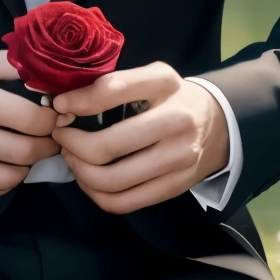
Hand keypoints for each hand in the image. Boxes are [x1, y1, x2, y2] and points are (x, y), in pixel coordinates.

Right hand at [0, 49, 56, 202]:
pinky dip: (1, 183)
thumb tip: (49, 77)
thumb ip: (8, 65)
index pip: (30, 119)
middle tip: (49, 139)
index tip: (56, 117)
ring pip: (9, 178)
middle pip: (25, 152)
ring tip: (24, 153)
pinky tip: (0, 167)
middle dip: (46, 146)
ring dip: (25, 167)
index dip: (52, 120)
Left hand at [50, 62, 228, 214]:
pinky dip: (96, 194)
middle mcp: (176, 122)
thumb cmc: (173, 98)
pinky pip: (123, 202)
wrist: (219, 126)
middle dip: (71, 145)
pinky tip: (90, 180)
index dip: (76, 101)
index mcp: (166, 85)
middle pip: (106, 147)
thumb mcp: (152, 77)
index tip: (60, 105)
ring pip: (111, 181)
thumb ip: (114, 84)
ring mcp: (178, 160)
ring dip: (80, 172)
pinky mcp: (174, 187)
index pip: (112, 91)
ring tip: (73, 159)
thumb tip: (64, 103)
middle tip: (62, 138)